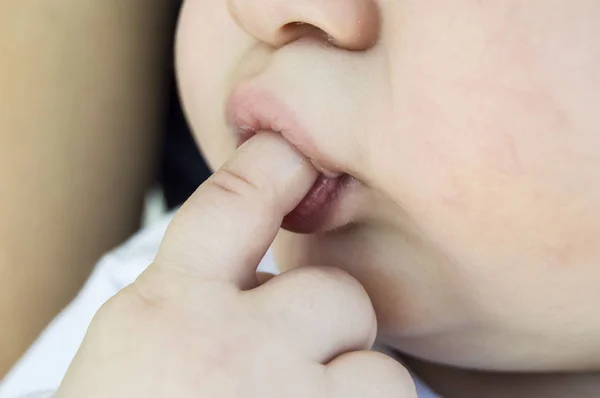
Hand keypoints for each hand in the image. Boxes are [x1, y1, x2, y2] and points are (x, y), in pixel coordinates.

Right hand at [55, 133, 415, 397]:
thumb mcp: (136, 353)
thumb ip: (197, 299)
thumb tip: (271, 269)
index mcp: (167, 311)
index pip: (234, 201)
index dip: (275, 165)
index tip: (301, 155)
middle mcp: (230, 349)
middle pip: (334, 293)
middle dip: (323, 329)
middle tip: (280, 374)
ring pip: (376, 364)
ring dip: (349, 390)